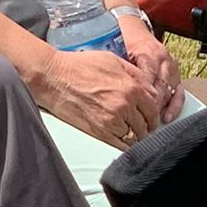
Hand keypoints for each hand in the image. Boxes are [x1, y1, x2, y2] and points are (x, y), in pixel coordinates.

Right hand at [33, 49, 161, 148]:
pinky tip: (121, 140)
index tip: (150, 119)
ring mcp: (112, 120)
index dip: (153, 116)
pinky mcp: (99, 132)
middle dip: (145, 127)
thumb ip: (135, 74)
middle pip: (146, 126)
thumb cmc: (79, 65)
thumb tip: (152, 90)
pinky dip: (124, 145)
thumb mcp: (112, 60)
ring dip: (135, 137)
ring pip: (135, 138)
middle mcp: (125, 105)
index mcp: (131, 87)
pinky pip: (120, 146)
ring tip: (130, 134)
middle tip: (141, 127)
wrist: (53, 77)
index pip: (153, 109)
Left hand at [120, 20, 184, 124]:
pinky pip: (179, 90)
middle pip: (161, 86)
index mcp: (148, 53)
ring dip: (163, 106)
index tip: (135, 109)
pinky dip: (175, 104)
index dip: (142, 96)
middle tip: (145, 119)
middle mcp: (163, 59)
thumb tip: (112, 89)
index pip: (147, 79)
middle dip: (153, 105)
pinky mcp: (175, 71)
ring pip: (171, 90)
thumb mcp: (118, 51)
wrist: (132, 27)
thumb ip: (120, 69)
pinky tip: (168, 115)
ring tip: (155, 120)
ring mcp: (171, 65)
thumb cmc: (124, 40)